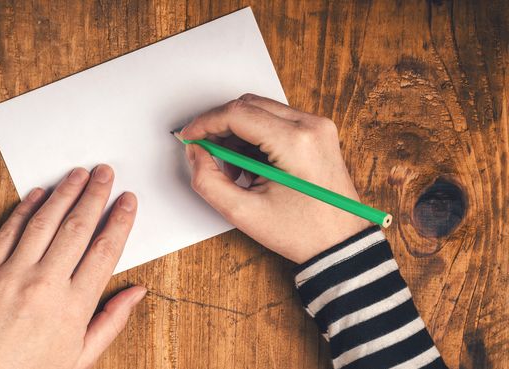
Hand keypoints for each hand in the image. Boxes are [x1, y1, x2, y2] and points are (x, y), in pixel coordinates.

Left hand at [0, 165, 144, 368]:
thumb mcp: (82, 355)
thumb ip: (112, 320)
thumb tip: (137, 291)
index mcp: (74, 306)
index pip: (105, 250)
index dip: (119, 220)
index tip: (127, 201)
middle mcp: (45, 285)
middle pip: (77, 227)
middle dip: (95, 195)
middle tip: (105, 173)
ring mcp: (12, 275)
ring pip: (44, 222)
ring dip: (64, 193)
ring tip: (78, 174)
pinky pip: (8, 232)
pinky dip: (24, 209)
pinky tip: (39, 194)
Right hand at [180, 94, 369, 263]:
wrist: (340, 244)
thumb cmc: (302, 232)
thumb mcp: (243, 213)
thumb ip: (208, 180)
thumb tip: (196, 153)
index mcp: (295, 142)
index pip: (237, 113)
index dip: (205, 123)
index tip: (189, 137)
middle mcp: (311, 126)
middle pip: (248, 105)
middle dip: (220, 127)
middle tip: (206, 154)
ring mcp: (318, 127)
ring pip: (261, 110)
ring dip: (238, 133)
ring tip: (234, 170)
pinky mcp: (318, 133)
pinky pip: (276, 121)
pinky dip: (256, 137)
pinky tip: (252, 166)